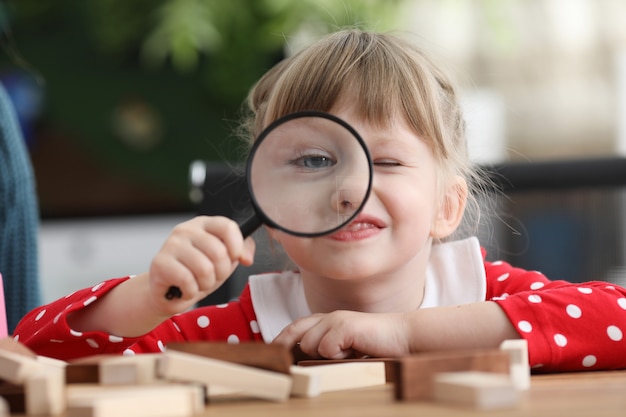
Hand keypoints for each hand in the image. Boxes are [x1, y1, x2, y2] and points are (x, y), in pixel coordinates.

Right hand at [148, 216, 254, 315]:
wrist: (168, 293)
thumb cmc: (197, 273)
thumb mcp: (224, 261)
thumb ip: (241, 252)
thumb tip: (246, 258)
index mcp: (204, 224)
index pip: (227, 226)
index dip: (236, 246)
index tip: (234, 258)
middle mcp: (186, 229)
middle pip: (219, 252)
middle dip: (221, 273)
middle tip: (211, 277)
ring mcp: (171, 244)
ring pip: (204, 268)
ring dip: (206, 284)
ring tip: (198, 283)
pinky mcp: (160, 262)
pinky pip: (187, 280)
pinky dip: (191, 291)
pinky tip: (185, 289)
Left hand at [273, 310, 410, 359]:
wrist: (404, 337)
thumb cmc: (377, 345)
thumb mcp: (347, 348)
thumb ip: (328, 349)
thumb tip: (302, 362)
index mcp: (328, 321)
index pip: (296, 327)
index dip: (281, 339)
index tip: (270, 353)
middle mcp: (329, 317)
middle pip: (295, 331)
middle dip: (285, 344)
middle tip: (280, 360)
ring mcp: (336, 319)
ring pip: (309, 343)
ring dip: (323, 355)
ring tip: (345, 354)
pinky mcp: (344, 326)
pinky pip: (326, 347)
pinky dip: (336, 354)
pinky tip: (353, 350)